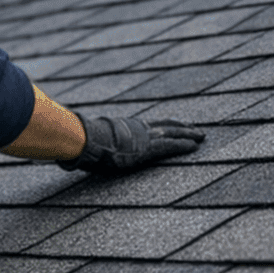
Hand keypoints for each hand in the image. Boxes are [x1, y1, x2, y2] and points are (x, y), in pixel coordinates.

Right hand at [59, 115, 205, 173]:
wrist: (85, 139)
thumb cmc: (82, 140)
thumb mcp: (88, 139)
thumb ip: (88, 141)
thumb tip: (70, 146)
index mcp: (126, 127)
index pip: (150, 125)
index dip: (165, 125)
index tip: (176, 126)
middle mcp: (138, 128)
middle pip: (167, 125)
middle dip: (183, 127)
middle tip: (197, 129)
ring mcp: (144, 136)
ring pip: (173, 132)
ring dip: (189, 134)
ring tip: (202, 136)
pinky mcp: (148, 147)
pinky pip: (171, 145)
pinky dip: (184, 145)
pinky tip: (196, 146)